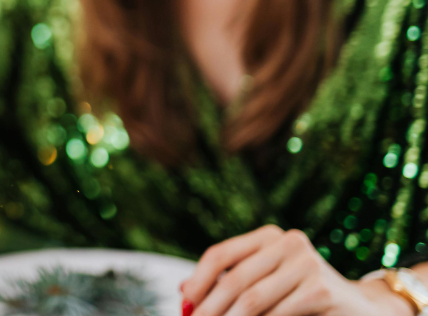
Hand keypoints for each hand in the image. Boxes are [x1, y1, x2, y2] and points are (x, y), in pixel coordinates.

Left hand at [182, 225, 413, 315]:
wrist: (360, 307)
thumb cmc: (303, 294)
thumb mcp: (266, 282)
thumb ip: (230, 282)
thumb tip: (185, 290)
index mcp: (269, 236)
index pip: (221, 254)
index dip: (199, 279)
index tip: (185, 303)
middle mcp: (288, 243)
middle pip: (234, 279)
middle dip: (210, 307)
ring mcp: (307, 264)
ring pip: (252, 299)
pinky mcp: (320, 290)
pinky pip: (277, 313)